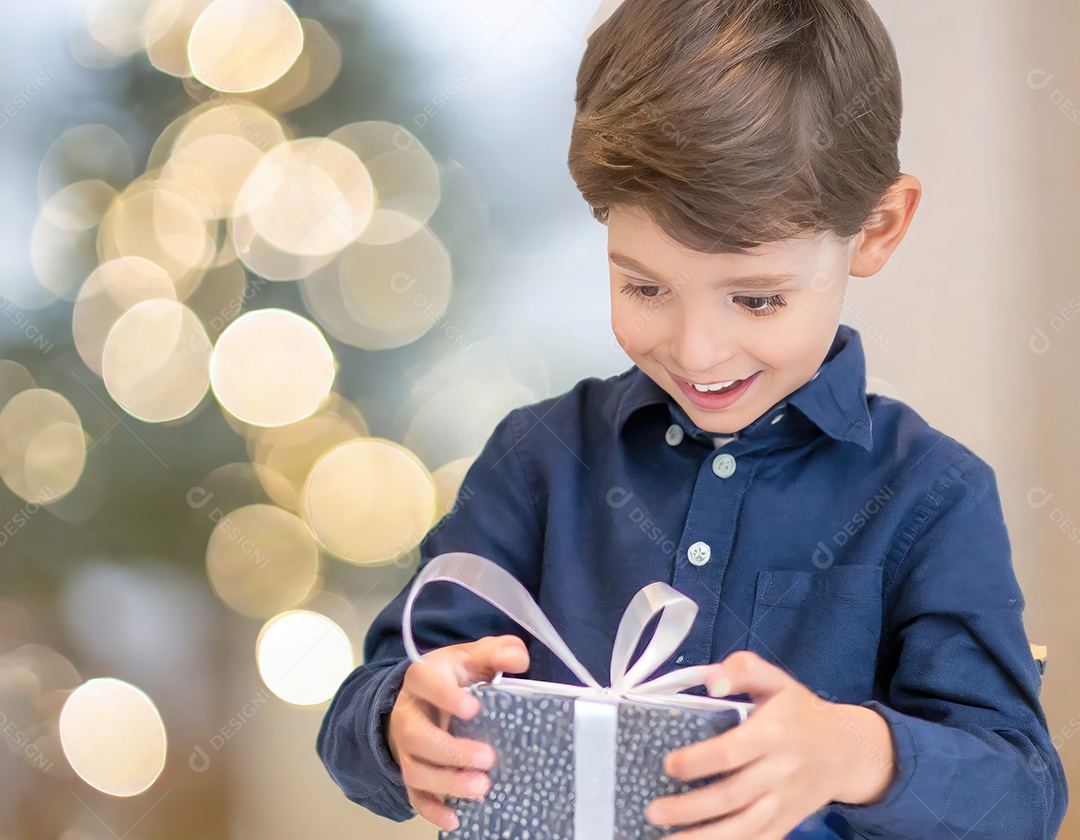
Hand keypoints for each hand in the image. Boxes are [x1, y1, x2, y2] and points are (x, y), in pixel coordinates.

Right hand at [386, 635, 529, 832]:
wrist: (418, 700)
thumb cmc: (452, 678)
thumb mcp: (471, 657)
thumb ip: (495, 652)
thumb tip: (519, 659)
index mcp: (422, 679)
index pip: (424, 682)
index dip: (445, 696)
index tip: (474, 707)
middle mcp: (408, 715)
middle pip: (417, 735)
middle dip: (451, 750)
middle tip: (488, 758)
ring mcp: (406, 748)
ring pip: (415, 770)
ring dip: (447, 783)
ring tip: (481, 788)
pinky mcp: (411, 773)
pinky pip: (415, 795)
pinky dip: (433, 810)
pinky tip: (455, 817)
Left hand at [645, 650, 896, 838]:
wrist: (847, 750)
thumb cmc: (801, 713)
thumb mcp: (776, 680)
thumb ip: (744, 670)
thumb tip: (712, 679)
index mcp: (772, 734)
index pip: (731, 752)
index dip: (698, 762)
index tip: (669, 765)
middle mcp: (779, 772)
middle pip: (731, 796)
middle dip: (690, 808)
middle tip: (655, 810)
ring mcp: (784, 802)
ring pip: (743, 828)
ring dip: (703, 837)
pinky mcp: (787, 822)